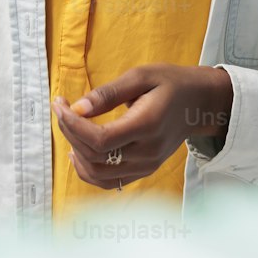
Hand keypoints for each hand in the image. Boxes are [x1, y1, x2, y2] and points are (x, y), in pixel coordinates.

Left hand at [51, 64, 233, 190]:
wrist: (198, 104)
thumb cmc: (170, 84)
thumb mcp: (141, 76)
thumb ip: (108, 94)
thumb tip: (77, 108)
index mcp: (147, 126)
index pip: (100, 140)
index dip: (72, 125)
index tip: (59, 103)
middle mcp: (147, 153)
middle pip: (95, 156)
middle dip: (69, 132)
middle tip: (61, 107)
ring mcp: (146, 166)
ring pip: (98, 174)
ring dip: (75, 152)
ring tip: (68, 126)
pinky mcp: (144, 171)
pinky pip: (109, 181)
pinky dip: (88, 170)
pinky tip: (77, 151)